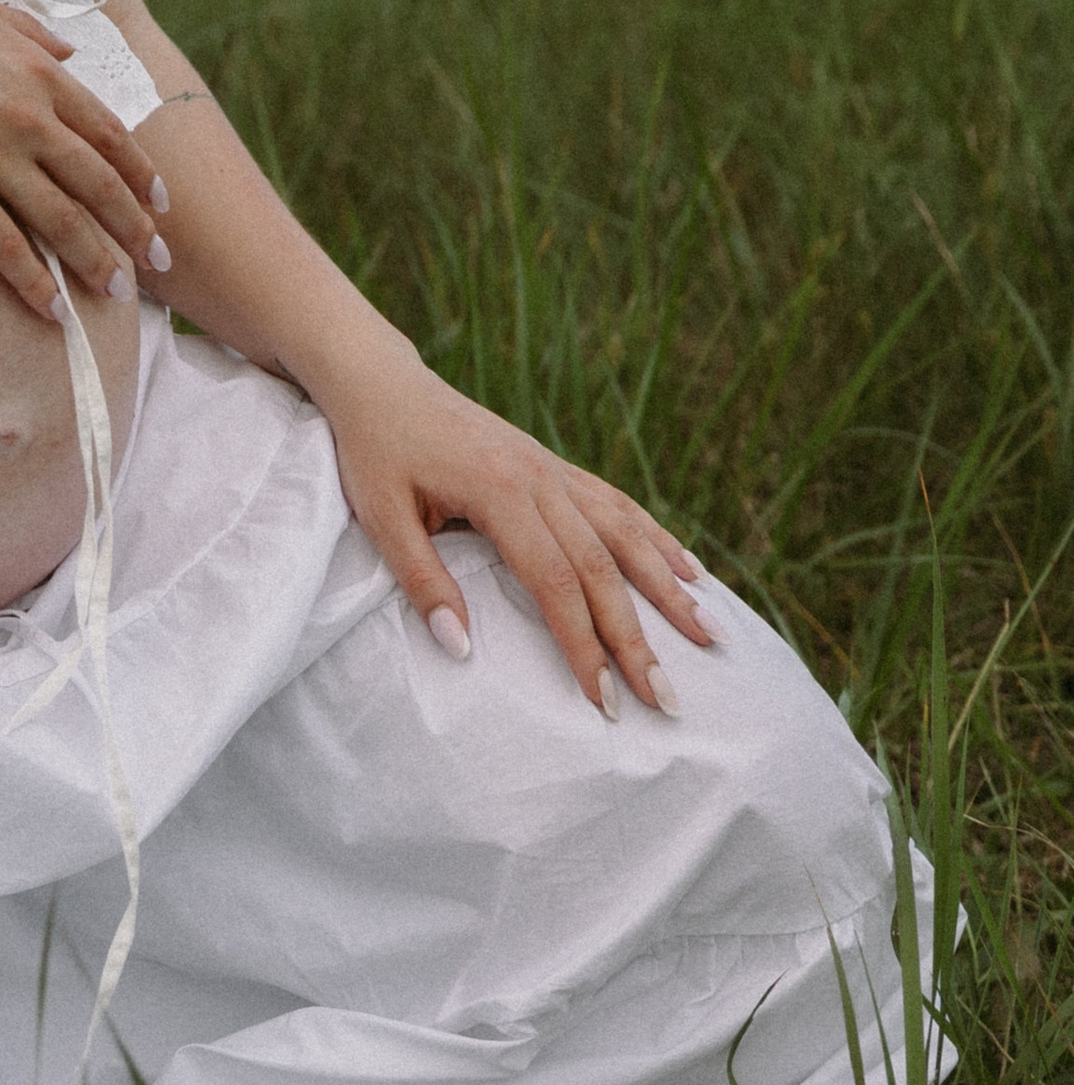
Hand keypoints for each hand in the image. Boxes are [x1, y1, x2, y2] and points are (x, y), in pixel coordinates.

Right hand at [0, 0, 164, 320]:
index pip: (108, 133)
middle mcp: (29, 120)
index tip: (161, 202)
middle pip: (97, 184)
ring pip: (61, 221)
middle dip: (133, 228)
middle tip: (157, 260)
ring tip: (114, 293)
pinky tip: (51, 309)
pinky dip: (32, 280)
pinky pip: (4, 245)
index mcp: (40, 74)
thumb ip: (32, 31)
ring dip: (94, 262)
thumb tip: (70, 49)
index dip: (140, 172)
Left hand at [309, 335, 717, 714]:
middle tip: (667, 699)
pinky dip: (656, 538)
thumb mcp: (381, 517)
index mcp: (499, 490)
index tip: (604, 701)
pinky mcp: (554, 466)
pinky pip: (616, 504)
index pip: (555, 582)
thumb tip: (460, 650)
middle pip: (602, 567)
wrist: (382, 383)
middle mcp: (539, 477)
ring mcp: (552, 469)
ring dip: (668, 587)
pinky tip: (688, 569)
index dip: (583, 645)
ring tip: (708, 635)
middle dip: (636, 637)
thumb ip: (422, 581)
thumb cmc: (375, 451)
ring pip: (624, 533)